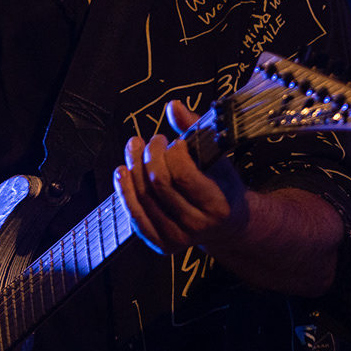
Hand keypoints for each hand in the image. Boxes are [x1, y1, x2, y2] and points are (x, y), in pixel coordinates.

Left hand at [114, 101, 251, 254]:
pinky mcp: (161, 244)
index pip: (183, 174)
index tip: (175, 142)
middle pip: (159, 184)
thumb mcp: (217, 157)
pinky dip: (125, 191)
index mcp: (217, 204)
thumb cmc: (222, 185)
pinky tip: (123, 171)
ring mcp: (178, 238)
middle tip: (154, 140)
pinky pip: (135, 215)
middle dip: (151, 155)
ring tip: (134, 147)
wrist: (227, 224)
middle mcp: (197, 225)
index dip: (173, 152)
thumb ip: (195, 131)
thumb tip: (173, 106)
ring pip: (144, 197)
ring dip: (134, 167)